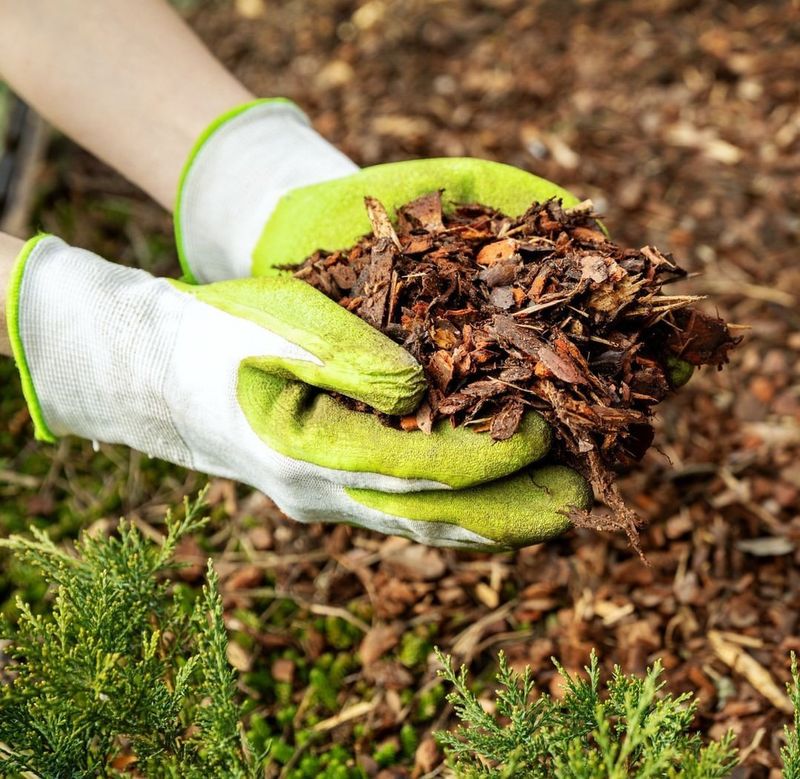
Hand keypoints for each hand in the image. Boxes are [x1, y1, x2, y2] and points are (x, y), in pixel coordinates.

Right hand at [172, 102, 590, 547]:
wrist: (163, 374)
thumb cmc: (221, 334)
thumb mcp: (277, 325)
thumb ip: (346, 356)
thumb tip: (420, 392)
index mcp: (309, 451)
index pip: (423, 467)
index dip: (490, 455)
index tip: (546, 430)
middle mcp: (323, 493)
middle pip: (434, 516)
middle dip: (511, 510)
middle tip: (581, 501)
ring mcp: (326, 502)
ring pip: (423, 524)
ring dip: (491, 520)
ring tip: (556, 510)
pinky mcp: (332, 494)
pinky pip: (406, 512)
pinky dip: (458, 512)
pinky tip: (495, 504)